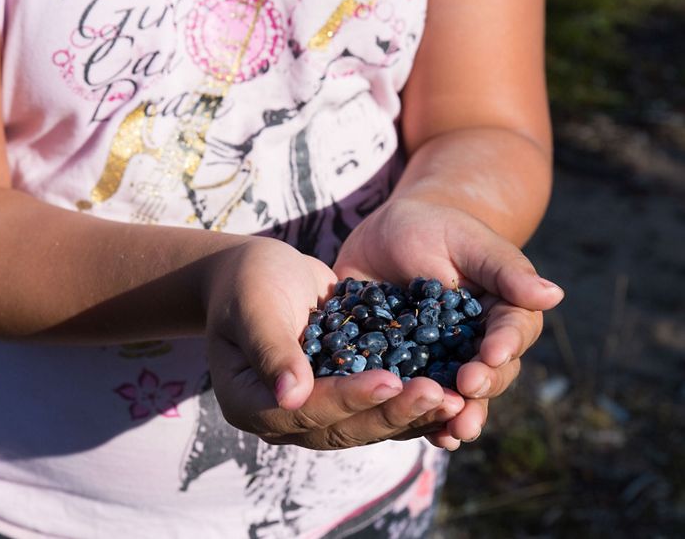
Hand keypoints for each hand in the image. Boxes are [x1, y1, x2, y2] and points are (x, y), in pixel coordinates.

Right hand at [203, 237, 464, 448]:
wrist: (258, 273)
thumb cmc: (246, 282)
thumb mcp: (254, 307)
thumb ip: (272, 351)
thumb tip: (291, 397)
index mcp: (250, 404)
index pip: (305, 411)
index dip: (348, 399)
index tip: (390, 380)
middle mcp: (285, 419)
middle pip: (343, 428)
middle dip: (392, 412)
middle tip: (439, 395)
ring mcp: (316, 411)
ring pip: (367, 425)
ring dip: (411, 414)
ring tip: (455, 400)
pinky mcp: (342, 395)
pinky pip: (379, 407)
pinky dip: (412, 402)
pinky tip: (451, 393)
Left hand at [333, 199, 563, 449]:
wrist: (386, 235)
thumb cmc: (434, 227)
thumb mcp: (466, 239)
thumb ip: (504, 269)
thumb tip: (553, 295)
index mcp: (502, 310)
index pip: (510, 331)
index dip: (503, 345)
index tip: (491, 355)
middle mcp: (478, 344)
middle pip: (491, 374)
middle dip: (483, 387)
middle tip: (468, 391)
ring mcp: (443, 361)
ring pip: (460, 396)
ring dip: (459, 415)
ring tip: (452, 431)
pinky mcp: (407, 370)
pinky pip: (418, 399)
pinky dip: (421, 419)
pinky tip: (424, 436)